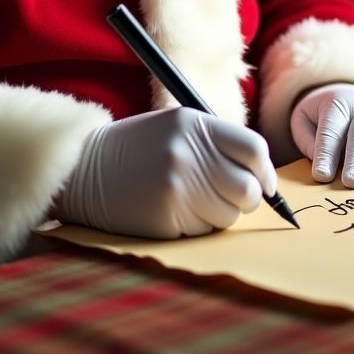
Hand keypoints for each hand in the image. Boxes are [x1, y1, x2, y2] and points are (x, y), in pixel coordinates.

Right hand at [56, 108, 276, 237]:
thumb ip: (217, 142)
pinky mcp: (167, 216)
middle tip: (233, 197)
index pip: (254, 149)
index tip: (264, 182)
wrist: (88, 168)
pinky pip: (206, 230)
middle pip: (249, 188)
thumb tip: (263, 176)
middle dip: (249, 198)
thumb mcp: (176, 127)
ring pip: (230, 214)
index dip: (265, 171)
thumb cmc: (139, 148)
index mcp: (194, 124)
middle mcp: (189, 153)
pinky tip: (176, 210)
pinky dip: (199, 225)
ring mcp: (178, 186)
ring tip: (195, 199)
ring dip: (221, 213)